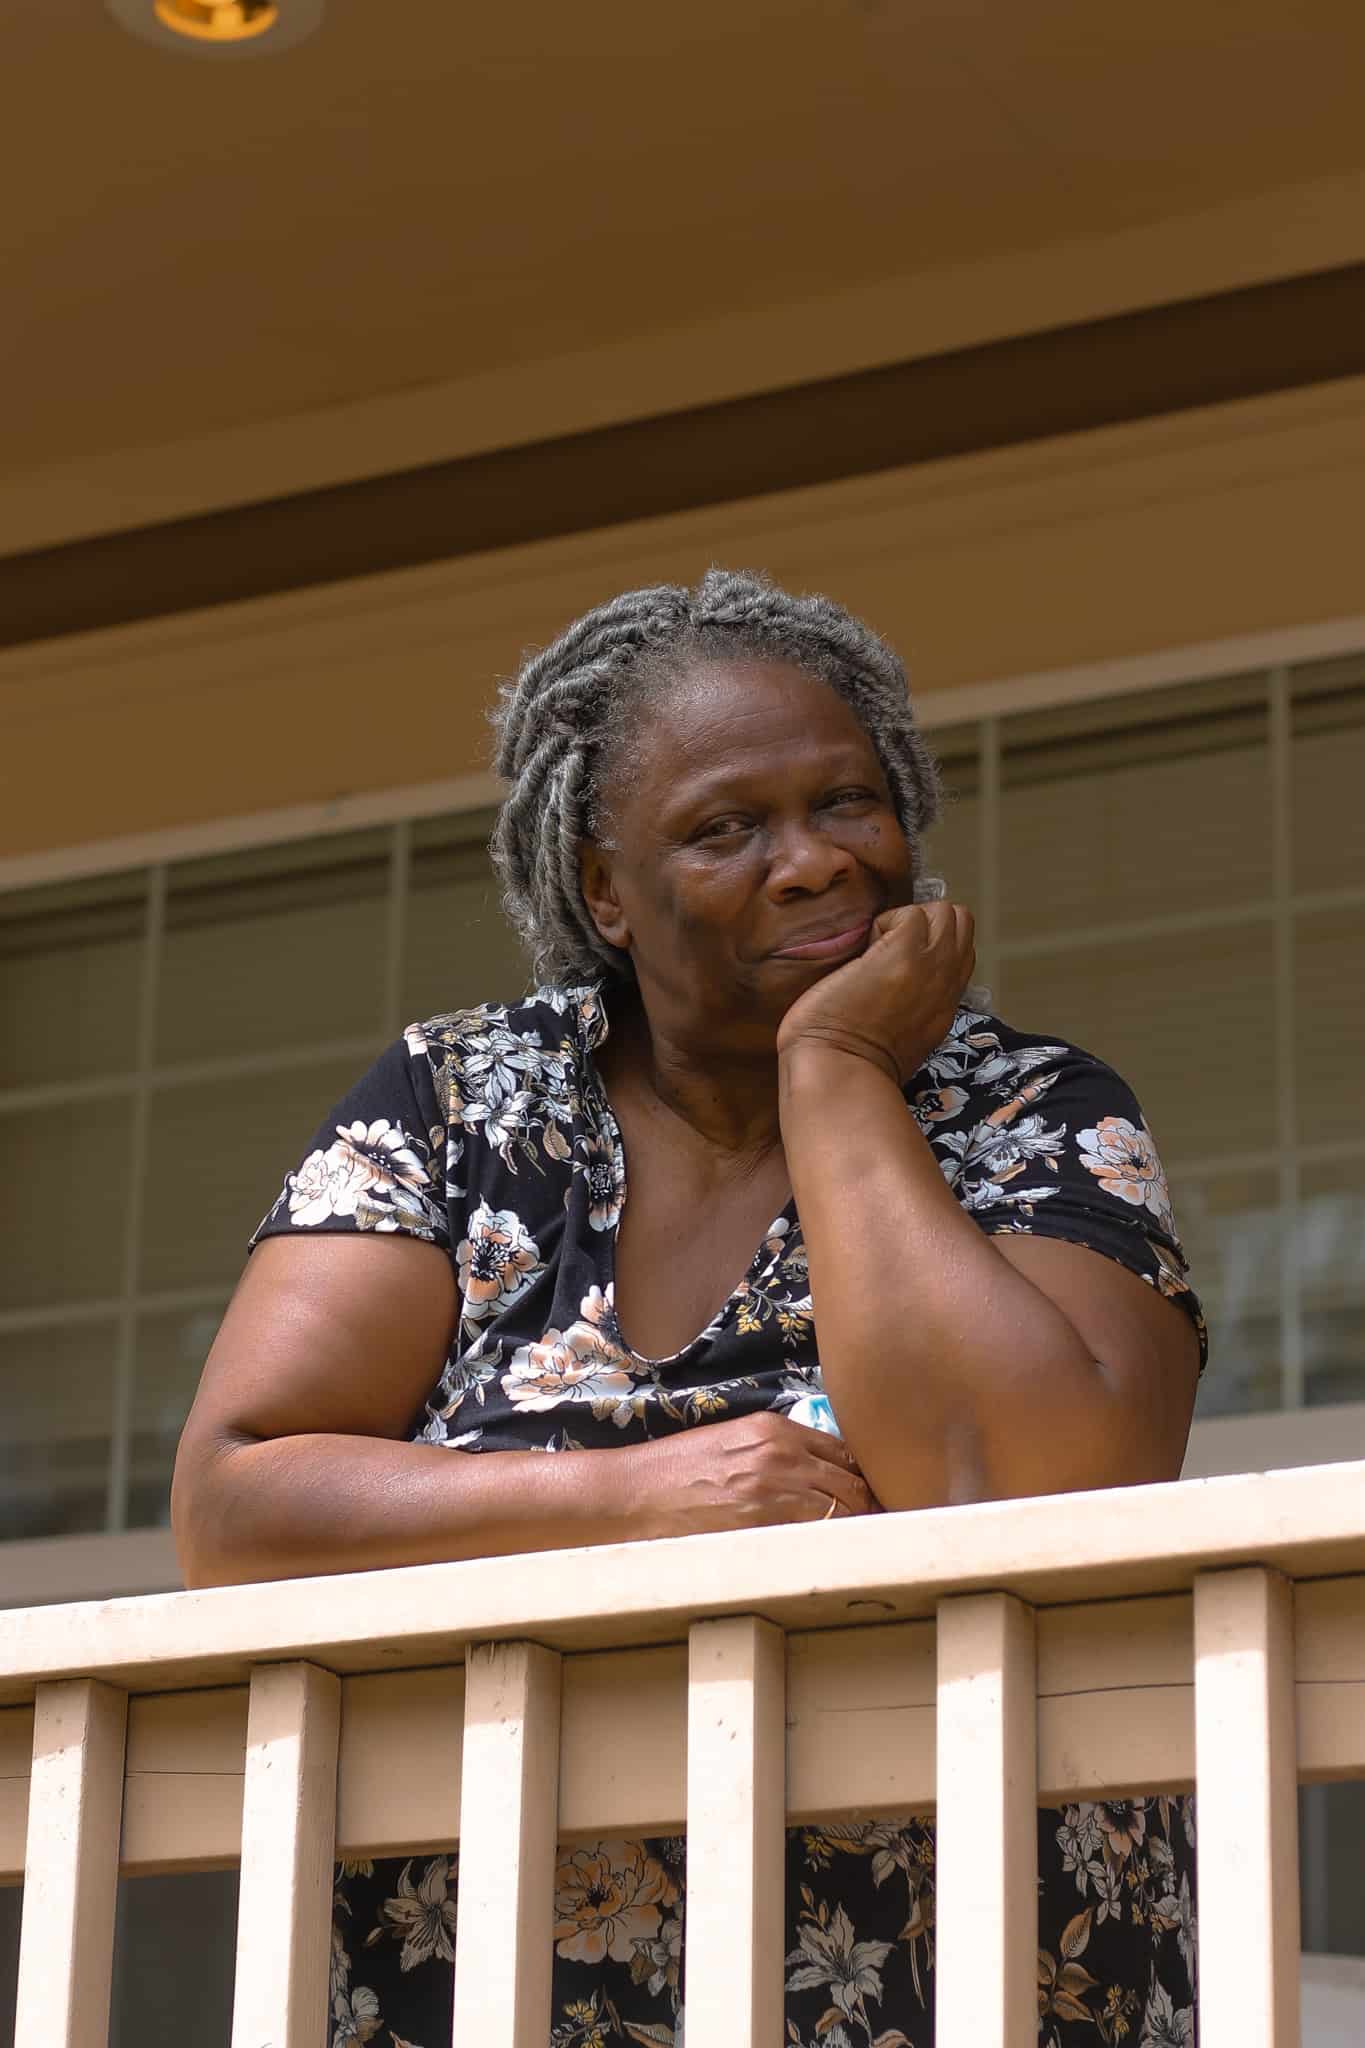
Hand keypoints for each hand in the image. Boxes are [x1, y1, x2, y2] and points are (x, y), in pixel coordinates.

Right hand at [627, 1412, 878, 1538]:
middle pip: (852, 1483)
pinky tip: (831, 1555)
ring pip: (843, 1511)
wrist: (636, 1493)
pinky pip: (816, 1536)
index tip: (867, 1498)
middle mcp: (781, 1454)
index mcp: (775, 1429)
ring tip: (860, 1546)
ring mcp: (773, 1491)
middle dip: (867, 1507)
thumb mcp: (733, 1442)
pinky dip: (830, 1545)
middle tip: (875, 1528)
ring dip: (855, 1528)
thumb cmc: (677, 1470)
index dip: (861, 1478)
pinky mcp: (762, 1525)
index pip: (845, 1453)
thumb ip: (775, 1451)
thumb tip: (816, 1474)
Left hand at [775, 900, 974, 1084]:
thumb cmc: (852, 1065)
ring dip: (907, 920)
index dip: (929, 943)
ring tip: (878, 950)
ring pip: (945, 912)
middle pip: (961, 923)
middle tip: (888, 948)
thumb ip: (913, 1007)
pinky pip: (909, 913)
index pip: (960, 952)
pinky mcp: (903, 953)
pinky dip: (884, 923)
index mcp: (944, 1005)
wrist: (839, 1075)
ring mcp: (931, 966)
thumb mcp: (903, 1039)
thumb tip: (896, 985)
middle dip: (925, 923)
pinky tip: (864, 954)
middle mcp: (947, 983)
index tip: (897, 959)